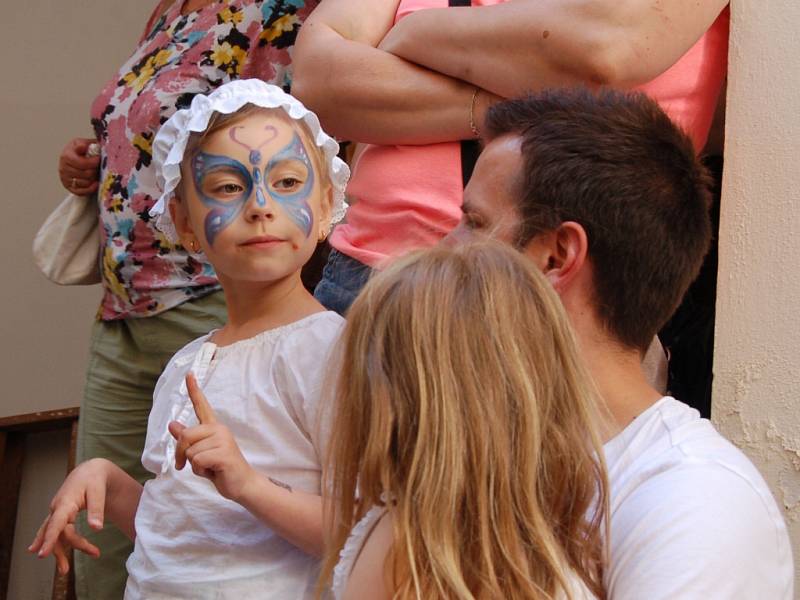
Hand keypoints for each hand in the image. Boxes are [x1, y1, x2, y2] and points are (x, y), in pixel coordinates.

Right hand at [28, 458, 109, 574]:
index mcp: (65, 502)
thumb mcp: (98, 491)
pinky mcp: (61, 517)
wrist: (89, 471)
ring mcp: (58, 514)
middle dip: (59, 552)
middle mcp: (57, 509)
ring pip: (56, 536)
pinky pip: (59, 534)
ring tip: (70, 566)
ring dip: (62, 551)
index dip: (48, 538)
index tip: (41, 554)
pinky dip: (60, 545)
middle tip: (65, 570)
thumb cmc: (94, 480)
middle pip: (56, 534)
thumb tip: (96, 529)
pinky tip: (57, 557)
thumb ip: (97, 510)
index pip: (55, 522)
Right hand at [59, 137, 100, 195]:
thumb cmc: (82, 151)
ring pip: (85, 183)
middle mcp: (63, 168)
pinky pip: (82, 192)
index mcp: (66, 156)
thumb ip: (84, 145)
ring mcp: (65, 179)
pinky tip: (95, 183)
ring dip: (93, 178)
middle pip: (85, 174)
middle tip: (98, 166)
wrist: (77, 158)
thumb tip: (82, 146)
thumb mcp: (83, 143)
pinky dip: (91, 188)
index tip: (99, 159)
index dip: (93, 162)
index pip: (81, 163)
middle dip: (95, 170)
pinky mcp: (69, 187)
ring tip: (95, 173)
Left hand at [168, 373, 255, 501]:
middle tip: (186, 465)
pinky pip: (198, 461)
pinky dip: (200, 471)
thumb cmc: (221, 468)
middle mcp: (219, 429)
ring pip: (190, 452)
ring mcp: (223, 440)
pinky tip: (214, 471)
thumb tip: (172, 424)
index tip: (189, 374)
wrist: (242, 485)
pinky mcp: (224, 453)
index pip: (202, 406)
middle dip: (181, 454)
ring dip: (194, 465)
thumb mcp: (201, 453)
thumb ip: (187, 439)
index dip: (194, 390)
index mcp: (214, 428)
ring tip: (210, 468)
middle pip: (185, 436)